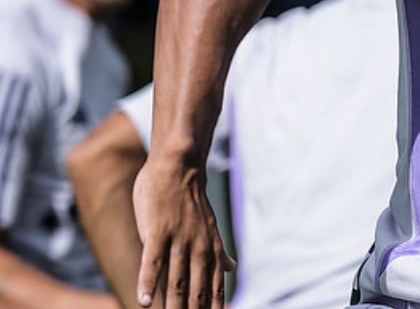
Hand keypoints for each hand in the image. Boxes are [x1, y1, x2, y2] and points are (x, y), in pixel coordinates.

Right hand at [132, 158, 234, 308]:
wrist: (179, 167)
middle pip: (197, 291)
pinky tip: (144, 302)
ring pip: (177, 281)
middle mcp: (198, 248)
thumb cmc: (190, 201)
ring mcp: (178, 240)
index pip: (215, 290)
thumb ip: (219, 252)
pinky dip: (148, 283)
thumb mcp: (210, 228)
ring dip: (173, 307)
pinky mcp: (157, 232)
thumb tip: (232, 268)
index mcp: (211, 250)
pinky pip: (152, 262)